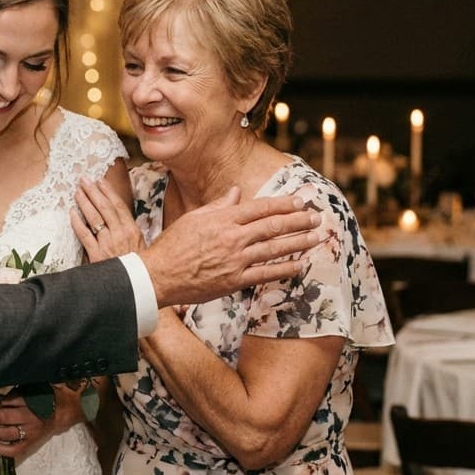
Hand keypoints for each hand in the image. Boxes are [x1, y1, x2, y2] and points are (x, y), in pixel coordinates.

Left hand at [0, 395, 51, 459]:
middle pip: (2, 417)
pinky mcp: (30, 443)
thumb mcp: (29, 389)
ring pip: (5, 433)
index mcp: (28, 401)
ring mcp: (29, 432)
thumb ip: (13, 392)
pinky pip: (12, 449)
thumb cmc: (42, 398)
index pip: (4, 402)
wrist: (61, 412)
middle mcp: (29, 417)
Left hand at [71, 179, 143, 262]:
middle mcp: (121, 234)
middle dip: (94, 192)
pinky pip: (85, 235)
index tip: (100, 181)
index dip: (108, 192)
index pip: (118, 206)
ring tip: (77, 192)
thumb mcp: (139, 245)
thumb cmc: (137, 266)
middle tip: (84, 180)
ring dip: (85, 202)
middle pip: (105, 207)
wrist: (138, 285)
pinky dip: (77, 222)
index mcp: (132, 230)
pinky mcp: (98, 255)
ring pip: (94, 218)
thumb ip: (129, 230)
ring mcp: (109, 244)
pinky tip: (72, 213)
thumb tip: (119, 216)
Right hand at [140, 188, 322, 305]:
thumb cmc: (172, 245)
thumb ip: (218, 205)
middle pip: (273, 226)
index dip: (283, 204)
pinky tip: (299, 265)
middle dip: (298, 220)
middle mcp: (232, 238)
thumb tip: (236, 192)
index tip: (300, 201)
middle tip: (316, 217)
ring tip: (316, 237)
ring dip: (299, 242)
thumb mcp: (193, 218)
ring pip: (274, 248)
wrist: (158, 275)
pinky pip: (265, 274)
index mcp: (222, 219)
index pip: (260, 208)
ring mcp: (235, 260)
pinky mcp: (234, 281)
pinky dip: (284, 269)